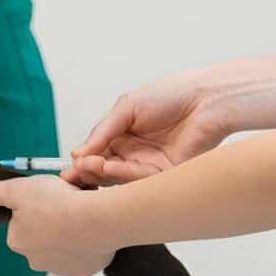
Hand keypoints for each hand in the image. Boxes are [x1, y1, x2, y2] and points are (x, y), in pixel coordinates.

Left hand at [0, 175, 117, 275]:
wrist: (97, 220)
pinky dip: (88, 242)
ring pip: (64, 244)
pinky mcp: (85, 271)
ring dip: (71, 230)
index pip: (23, 220)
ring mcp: (62, 269)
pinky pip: (84, 254)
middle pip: (43, 234)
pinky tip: (91, 229)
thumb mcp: (16, 189)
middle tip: (66, 202)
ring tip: (80, 213)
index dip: (36, 205)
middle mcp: (36, 260)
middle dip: (53, 219)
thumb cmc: (57, 202)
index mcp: (18, 241)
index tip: (49, 196)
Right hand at [63, 69, 232, 187]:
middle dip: (88, 171)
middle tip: (76, 169)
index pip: (97, 154)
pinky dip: (122, 175)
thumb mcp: (127, 107)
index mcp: (124, 136)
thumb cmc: (170, 95)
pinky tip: (109, 167)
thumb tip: (78, 152)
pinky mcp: (165, 176)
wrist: (206, 99)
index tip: (68, 165)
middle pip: (105, 170)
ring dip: (102, 173)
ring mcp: (149, 166)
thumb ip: (103, 130)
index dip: (83, 161)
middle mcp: (135, 153)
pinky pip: (140, 181)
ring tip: (90, 165)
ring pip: (119, 178)